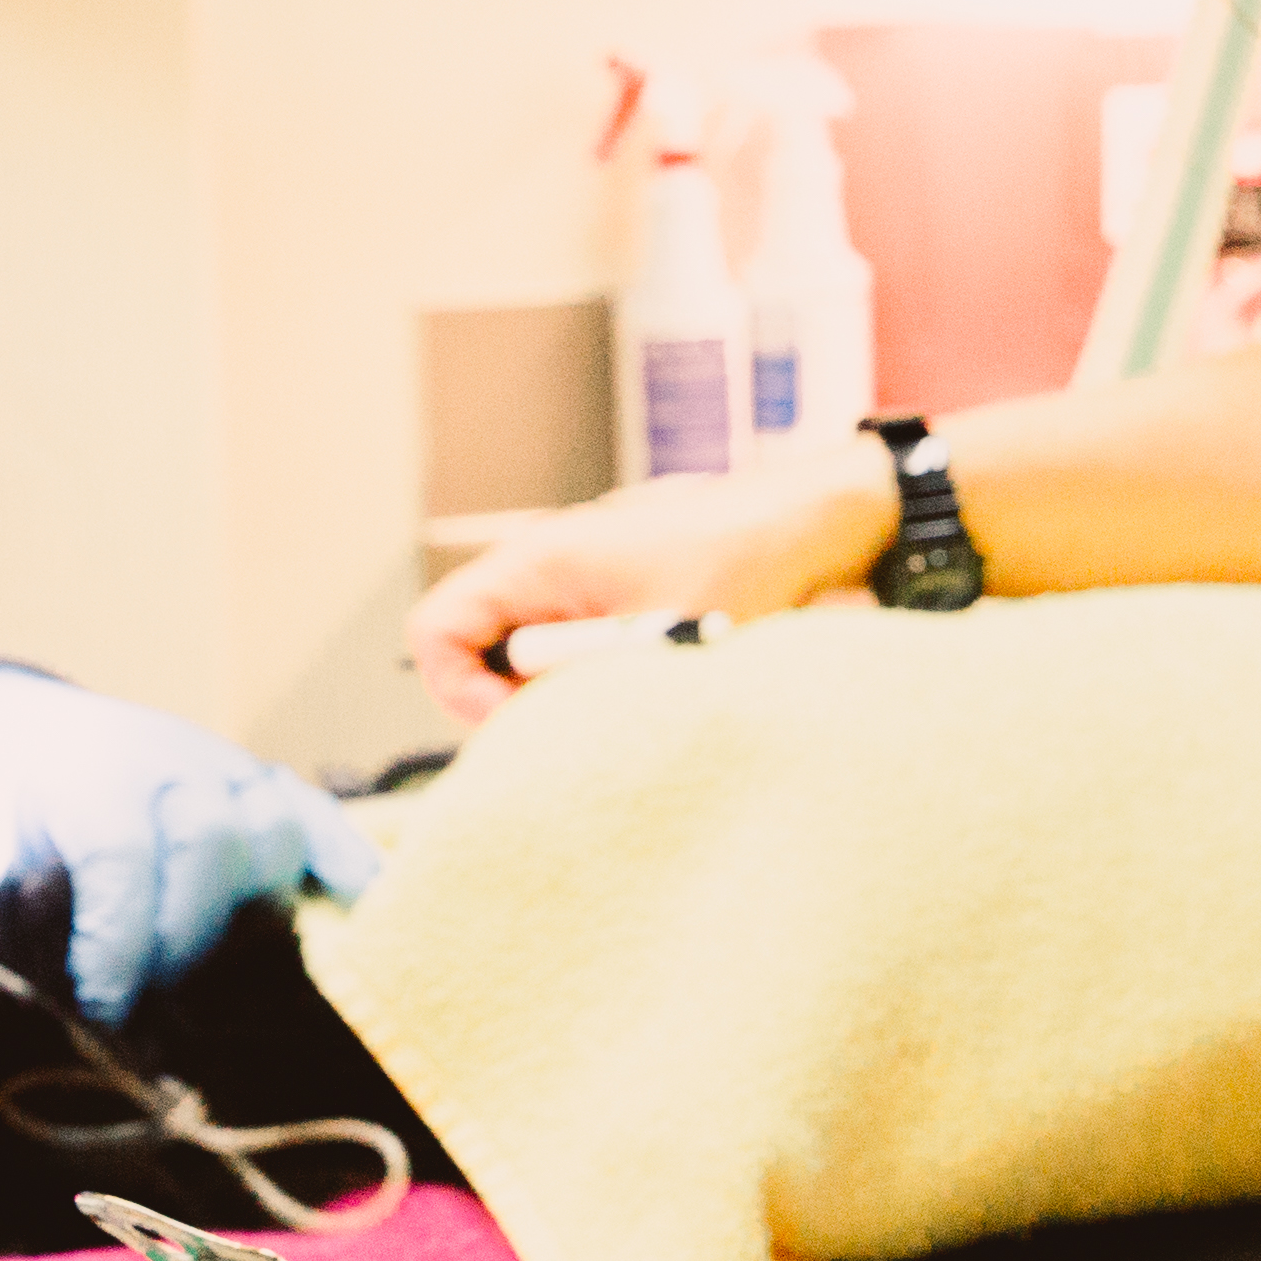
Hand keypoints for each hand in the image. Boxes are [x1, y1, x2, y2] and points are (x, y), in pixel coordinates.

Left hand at [0, 668, 378, 1014]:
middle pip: (212, 841)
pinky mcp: (271, 788)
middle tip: (153, 1005)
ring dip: (259, 908)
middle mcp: (169, 763)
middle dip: (186, 935)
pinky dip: (353, 875)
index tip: (99, 1006)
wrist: (14, 728)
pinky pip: (328, 825)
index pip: (122, 853)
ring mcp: (230, 770)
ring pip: (276, 825)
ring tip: (225, 980)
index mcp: (86, 776)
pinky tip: (366, 931)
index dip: (120, 939)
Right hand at [404, 455, 899, 725]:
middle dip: (517, 705)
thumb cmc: (748, 556)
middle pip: (479, 656)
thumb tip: (537, 739)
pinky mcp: (626, 609)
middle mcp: (551, 573)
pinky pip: (583, 660)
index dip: (458, 690)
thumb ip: (586, 685)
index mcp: (541, 562)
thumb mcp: (662, 635)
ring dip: (571, 699)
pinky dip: (608, 687)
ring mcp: (588, 591)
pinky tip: (660, 693)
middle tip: (583, 731)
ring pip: (533, 666)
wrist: (823, 522)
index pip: (437, 630)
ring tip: (636, 706)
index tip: (522, 724)